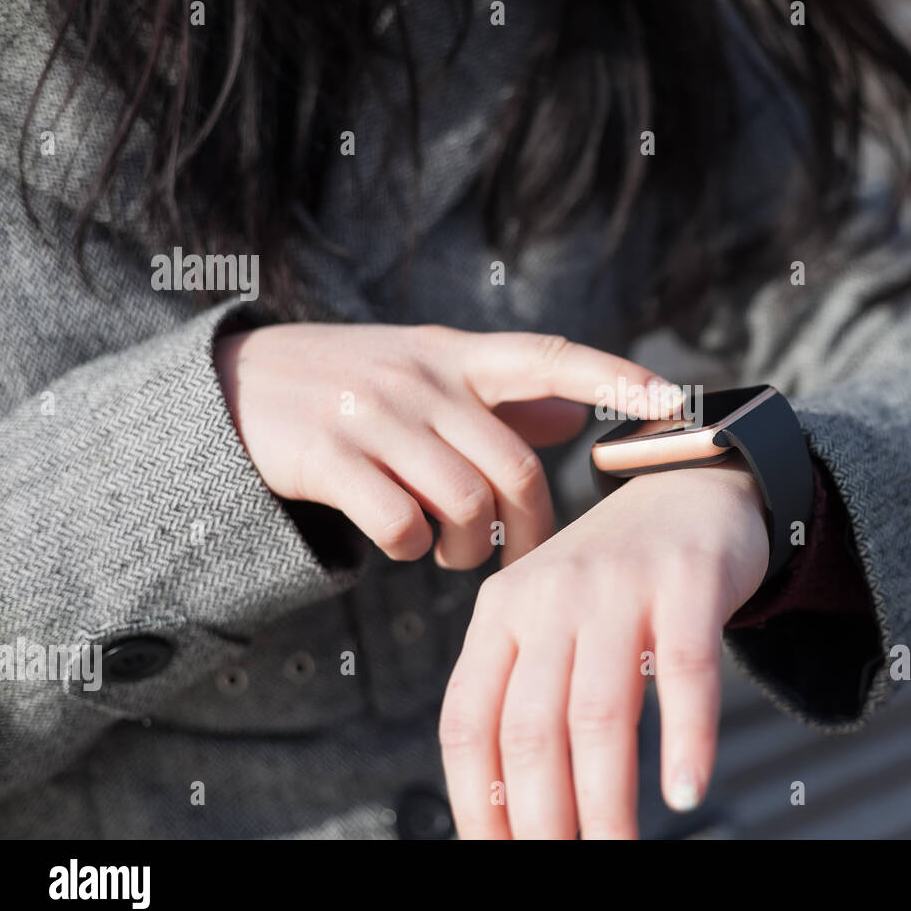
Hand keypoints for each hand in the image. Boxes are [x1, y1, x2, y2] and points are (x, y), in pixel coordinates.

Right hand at [215, 323, 671, 566]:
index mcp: (456, 354)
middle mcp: (423, 377)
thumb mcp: (429, 372)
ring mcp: (375, 414)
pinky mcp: (328, 456)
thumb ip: (502, 398)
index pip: (551, 357)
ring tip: (455, 555)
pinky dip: (413, 551)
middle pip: (514, 469)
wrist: (238, 386)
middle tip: (518, 557)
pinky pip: (401, 524)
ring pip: (462, 503)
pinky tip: (404, 545)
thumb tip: (578, 416)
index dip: (615, 376)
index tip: (672, 399)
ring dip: (468, 549)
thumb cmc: (354, 384)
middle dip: (529, 530)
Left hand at [438, 459, 768, 838]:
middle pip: (530, 731)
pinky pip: (686, 672)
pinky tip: (686, 791)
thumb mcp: (549, 618)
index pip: (468, 723)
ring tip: (618, 853)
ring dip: (607, 803)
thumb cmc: (616, 578)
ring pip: (600, 715)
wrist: (691, 485)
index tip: (496, 856)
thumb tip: (509, 808)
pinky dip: (686, 739)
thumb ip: (524, 691)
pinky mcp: (687, 581)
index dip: (476, 803)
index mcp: (500, 612)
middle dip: (542, 822)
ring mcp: (618, 585)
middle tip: (562, 871)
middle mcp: (549, 596)